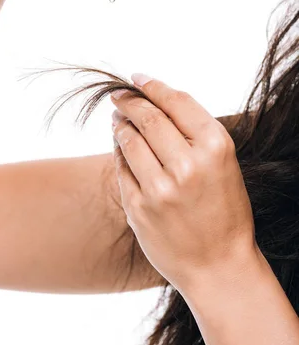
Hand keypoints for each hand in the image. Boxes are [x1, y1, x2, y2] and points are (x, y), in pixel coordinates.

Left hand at [110, 74, 256, 296]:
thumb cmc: (225, 211)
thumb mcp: (224, 165)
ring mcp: (160, 189)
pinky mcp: (139, 208)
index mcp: (216, 148)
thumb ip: (194, 134)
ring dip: (120, 124)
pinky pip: (121, 168)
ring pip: (129, 140)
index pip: (177, 102)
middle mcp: (187, 165)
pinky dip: (119, 152)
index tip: (138, 78)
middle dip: (129, 101)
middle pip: (148, 117)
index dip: (153, 86)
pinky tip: (121, 147)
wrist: (218, 267)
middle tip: (119, 96)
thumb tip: (154, 103)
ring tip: (118, 119)